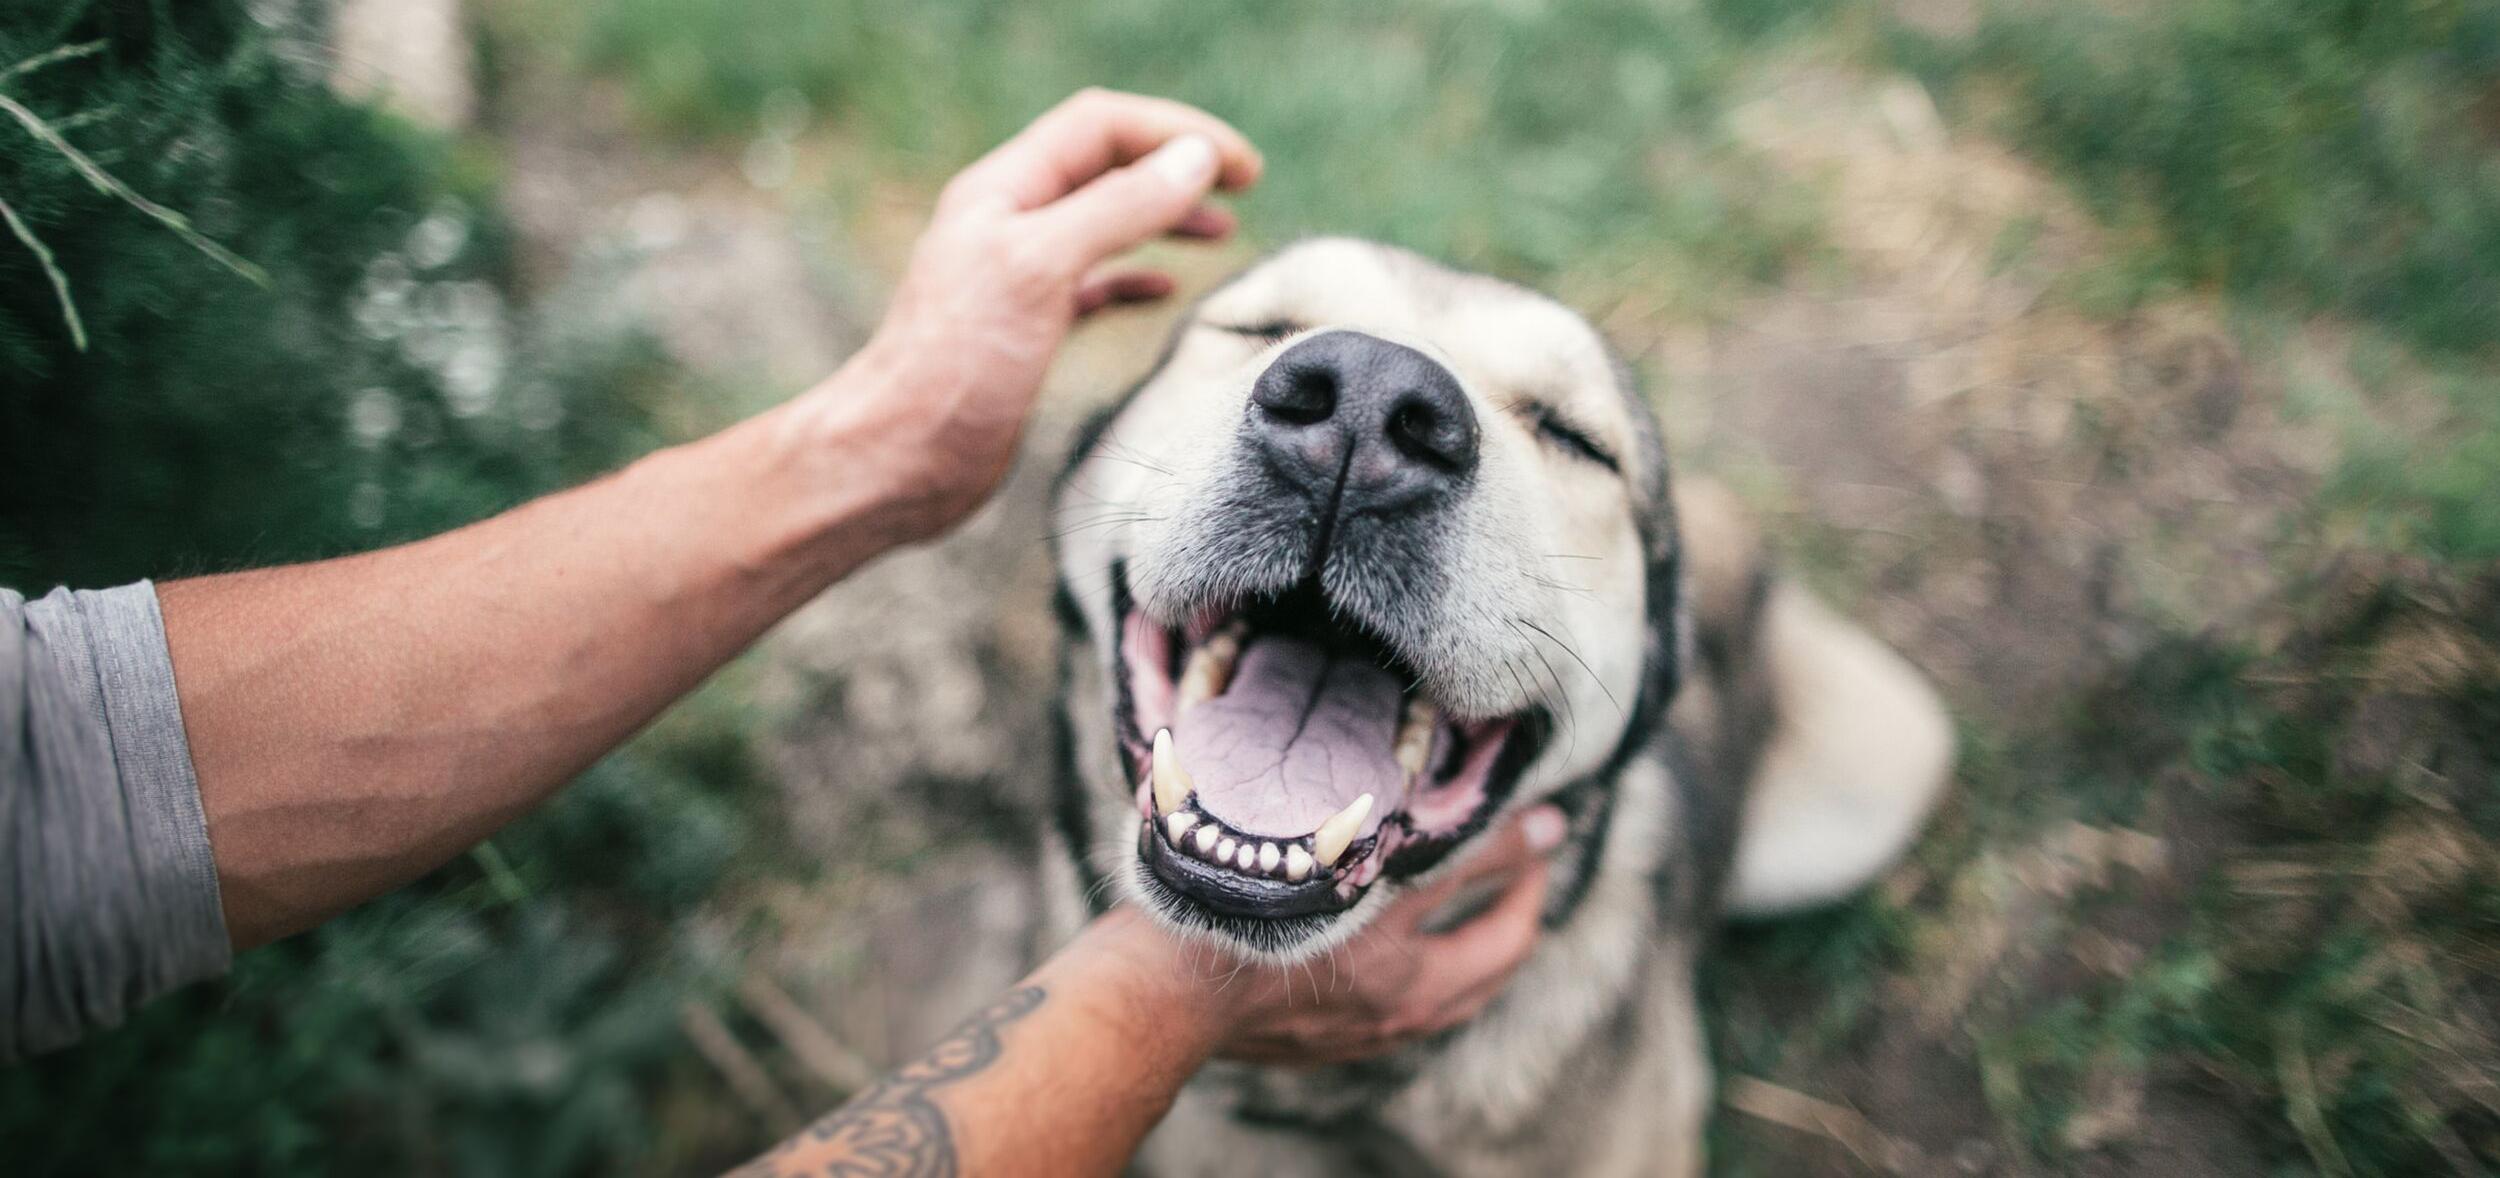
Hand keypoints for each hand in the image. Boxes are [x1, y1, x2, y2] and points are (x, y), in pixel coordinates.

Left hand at [804, 89, 1260, 542]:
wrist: (900, 460)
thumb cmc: (957, 367)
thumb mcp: (1042, 268)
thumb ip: (1118, 208)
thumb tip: (1194, 161)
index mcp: (1003, 191)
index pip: (1101, 127)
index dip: (1175, 132)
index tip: (1242, 167)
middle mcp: (1007, 223)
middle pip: (1105, 166)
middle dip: (1174, 167)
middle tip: (1245, 187)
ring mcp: (1015, 277)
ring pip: (1103, 223)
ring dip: (1163, 217)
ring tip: (1221, 231)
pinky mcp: (1024, 331)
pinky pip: (1091, 283)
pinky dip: (1134, 276)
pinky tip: (1164, 288)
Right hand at [1208, 804, 1568, 1065]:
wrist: (1158, 997)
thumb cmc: (1227, 909)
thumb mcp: (1326, 853)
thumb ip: (1407, 824)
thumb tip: (1494, 797)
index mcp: (1396, 948)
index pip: (1484, 877)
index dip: (1518, 841)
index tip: (1541, 818)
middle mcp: (1394, 998)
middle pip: (1496, 952)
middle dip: (1521, 904)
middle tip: (1528, 864)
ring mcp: (1368, 1029)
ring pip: (1461, 994)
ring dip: (1485, 950)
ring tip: (1488, 909)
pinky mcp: (1335, 1047)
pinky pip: (1414, 1015)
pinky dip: (1437, 980)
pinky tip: (1418, 954)